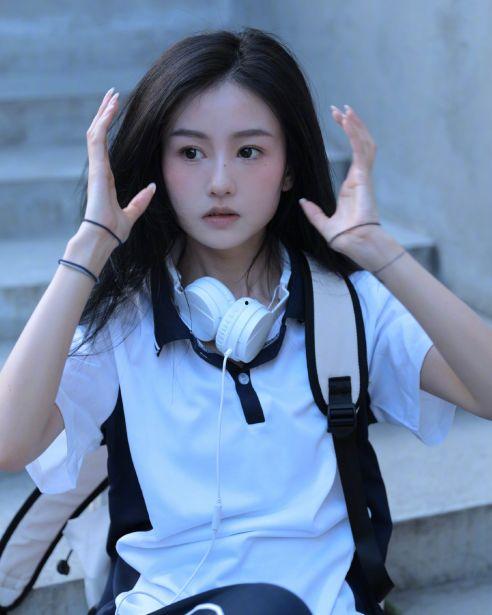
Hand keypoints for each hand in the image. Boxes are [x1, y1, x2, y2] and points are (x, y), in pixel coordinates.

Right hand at [84, 87, 155, 245]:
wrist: (103, 238)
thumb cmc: (113, 231)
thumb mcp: (132, 213)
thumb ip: (141, 200)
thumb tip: (152, 187)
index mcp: (106, 176)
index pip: (105, 144)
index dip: (109, 126)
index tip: (114, 110)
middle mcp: (99, 169)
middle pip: (98, 133)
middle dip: (105, 113)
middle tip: (112, 95)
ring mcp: (96, 168)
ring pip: (96, 132)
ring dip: (104, 113)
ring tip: (112, 96)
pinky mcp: (96, 169)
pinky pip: (97, 140)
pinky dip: (103, 124)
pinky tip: (109, 110)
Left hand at [298, 104, 380, 257]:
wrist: (355, 243)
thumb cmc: (345, 238)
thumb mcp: (323, 224)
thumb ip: (314, 213)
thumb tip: (303, 202)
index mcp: (353, 184)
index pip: (354, 152)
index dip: (349, 135)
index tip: (338, 121)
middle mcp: (360, 177)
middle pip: (360, 143)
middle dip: (352, 124)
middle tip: (339, 109)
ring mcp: (363, 176)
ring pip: (363, 142)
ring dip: (355, 125)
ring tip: (345, 110)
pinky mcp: (363, 177)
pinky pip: (360, 150)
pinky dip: (355, 134)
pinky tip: (348, 121)